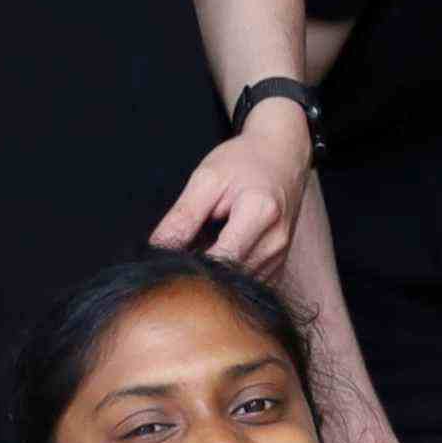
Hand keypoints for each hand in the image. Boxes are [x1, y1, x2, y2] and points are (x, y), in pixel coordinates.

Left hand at [149, 101, 309, 272]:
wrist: (282, 158)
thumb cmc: (244, 162)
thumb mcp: (207, 179)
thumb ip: (183, 216)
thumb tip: (159, 248)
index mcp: (260, 213)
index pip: (219, 257)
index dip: (190, 263)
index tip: (171, 256)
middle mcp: (275, 241)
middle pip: (228, 275)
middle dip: (200, 271)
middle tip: (184, 248)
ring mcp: (280, 257)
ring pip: (236, 284)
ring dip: (214, 275)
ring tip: (202, 245)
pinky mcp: (278, 267)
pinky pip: (247, 283)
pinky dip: (228, 275)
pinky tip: (218, 253)